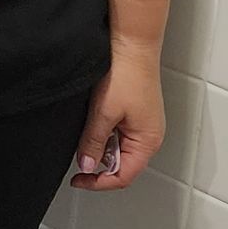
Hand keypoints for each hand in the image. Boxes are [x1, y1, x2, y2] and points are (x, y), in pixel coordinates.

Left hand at [71, 49, 165, 191]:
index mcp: (147, 142)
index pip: (123, 176)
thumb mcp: (103, 113)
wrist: (131, 46)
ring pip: (118, 149)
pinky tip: (95, 119)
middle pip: (122, 165)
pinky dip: (104, 132)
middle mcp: (149, 137)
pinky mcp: (136, 114)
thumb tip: (87, 166)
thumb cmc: (127, 75)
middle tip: (79, 153)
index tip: (78, 179)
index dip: (99, 182)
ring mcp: (143, 125)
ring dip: (100, 145)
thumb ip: (93, 142)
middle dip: (99, 163)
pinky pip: (118, 133)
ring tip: (88, 127)